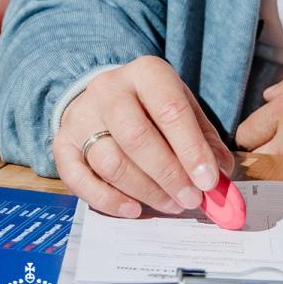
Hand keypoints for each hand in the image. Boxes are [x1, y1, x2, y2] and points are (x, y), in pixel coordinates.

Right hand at [54, 56, 233, 217]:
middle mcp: (109, 89)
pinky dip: (108, 200)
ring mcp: (81, 116)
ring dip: (145, 191)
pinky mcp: (62, 143)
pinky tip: (133, 209)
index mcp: (146, 73)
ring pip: (110, 162)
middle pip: (136, 136)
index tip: (208, 181)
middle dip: (168, 174)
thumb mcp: (183, 110)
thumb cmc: (151, 108)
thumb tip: (220, 176)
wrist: (103, 98)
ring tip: (171, 204)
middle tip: (191, 199)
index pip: (170, 109)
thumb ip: (204, 141)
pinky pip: (79, 179)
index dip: (191, 149)